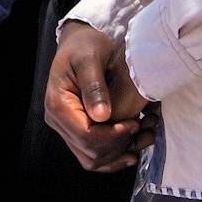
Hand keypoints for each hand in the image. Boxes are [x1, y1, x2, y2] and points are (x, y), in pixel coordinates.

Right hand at [42, 21, 150, 172]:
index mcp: (58, 104)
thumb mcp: (90, 59)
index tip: (135, 123)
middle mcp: (57, 120)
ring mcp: (65, 127)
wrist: (79, 42)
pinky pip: (91, 154)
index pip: (86, 135)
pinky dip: (112, 157)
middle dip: (119, 145)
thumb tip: (102, 116)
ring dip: (118, 155)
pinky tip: (131, 151)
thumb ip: (95, 86)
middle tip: (143, 127)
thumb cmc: (85, 45)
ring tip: (142, 139)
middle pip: (89, 151)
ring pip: (90, 159)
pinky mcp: (76, 130)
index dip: (113, 136)